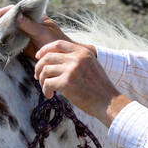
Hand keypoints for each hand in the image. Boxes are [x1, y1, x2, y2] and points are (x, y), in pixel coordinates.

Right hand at [0, 6, 75, 58]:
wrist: (63, 58)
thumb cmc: (58, 43)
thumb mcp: (45, 34)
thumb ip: (31, 26)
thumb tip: (16, 16)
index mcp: (30, 15)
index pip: (9, 11)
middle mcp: (24, 21)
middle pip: (3, 20)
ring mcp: (21, 32)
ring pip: (3, 31)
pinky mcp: (20, 44)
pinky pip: (6, 42)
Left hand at [0, 7, 126, 123]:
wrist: (108, 102)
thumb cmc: (100, 89)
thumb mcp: (92, 67)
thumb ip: (77, 61)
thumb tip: (57, 63)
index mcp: (83, 52)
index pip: (58, 44)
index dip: (45, 50)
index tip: (38, 57)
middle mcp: (76, 58)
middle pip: (48, 57)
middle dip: (39, 67)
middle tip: (38, 77)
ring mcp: (71, 70)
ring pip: (45, 70)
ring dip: (42, 81)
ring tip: (46, 89)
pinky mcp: (66, 83)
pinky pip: (47, 84)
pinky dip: (45, 91)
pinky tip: (50, 96)